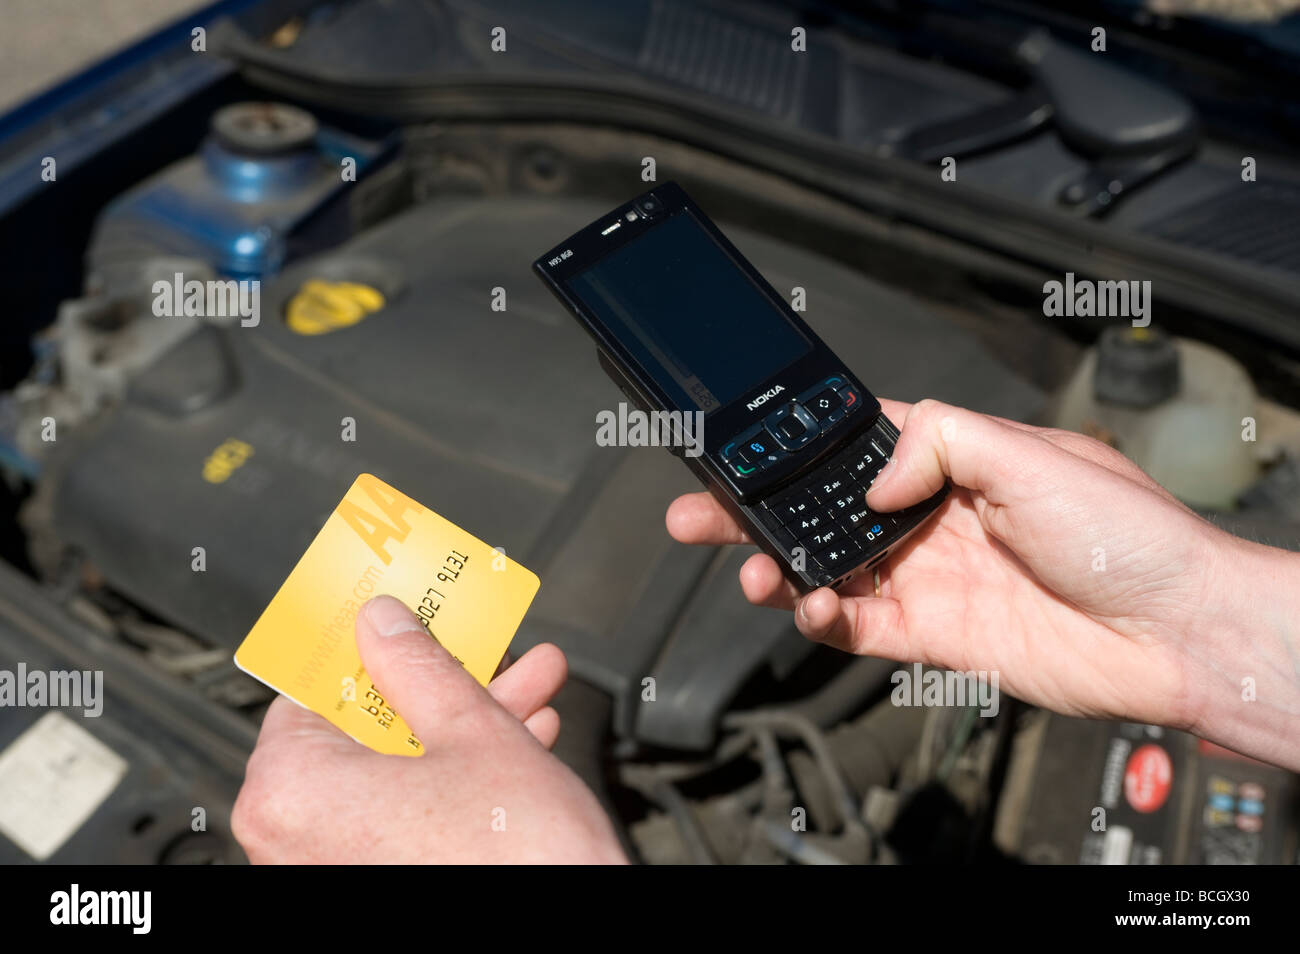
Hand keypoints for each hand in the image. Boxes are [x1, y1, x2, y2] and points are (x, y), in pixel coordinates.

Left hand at [233, 595, 626, 862]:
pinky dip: (455, 784)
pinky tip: (519, 745)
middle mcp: (293, 842)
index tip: (395, 621)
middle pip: (362, 732)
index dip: (365, 647)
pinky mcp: (376, 888)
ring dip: (463, 729)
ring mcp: (333, 873)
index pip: (308, 688)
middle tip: (483, 652)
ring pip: (394, 775)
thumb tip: (386, 626)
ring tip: (527, 691)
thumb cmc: (516, 866)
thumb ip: (418, 666)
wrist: (577, 940)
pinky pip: (404, 820)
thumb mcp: (473, 732)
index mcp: (290, 790)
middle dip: (439, 687)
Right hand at [667, 398, 1299, 768]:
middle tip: (700, 514)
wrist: (1174, 632)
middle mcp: (935, 519)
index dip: (801, 444)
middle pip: (825, 511)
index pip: (859, 444)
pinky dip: (823, 619)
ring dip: (780, 570)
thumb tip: (878, 475)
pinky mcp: (937, 635)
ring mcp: (931, 578)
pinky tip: (808, 606)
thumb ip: (941, 444)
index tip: (746, 444)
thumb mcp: (1032, 453)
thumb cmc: (1130, 535)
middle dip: (759, 512)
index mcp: (957, 461)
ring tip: (751, 573)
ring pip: (830, 570)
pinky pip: (860, 627)